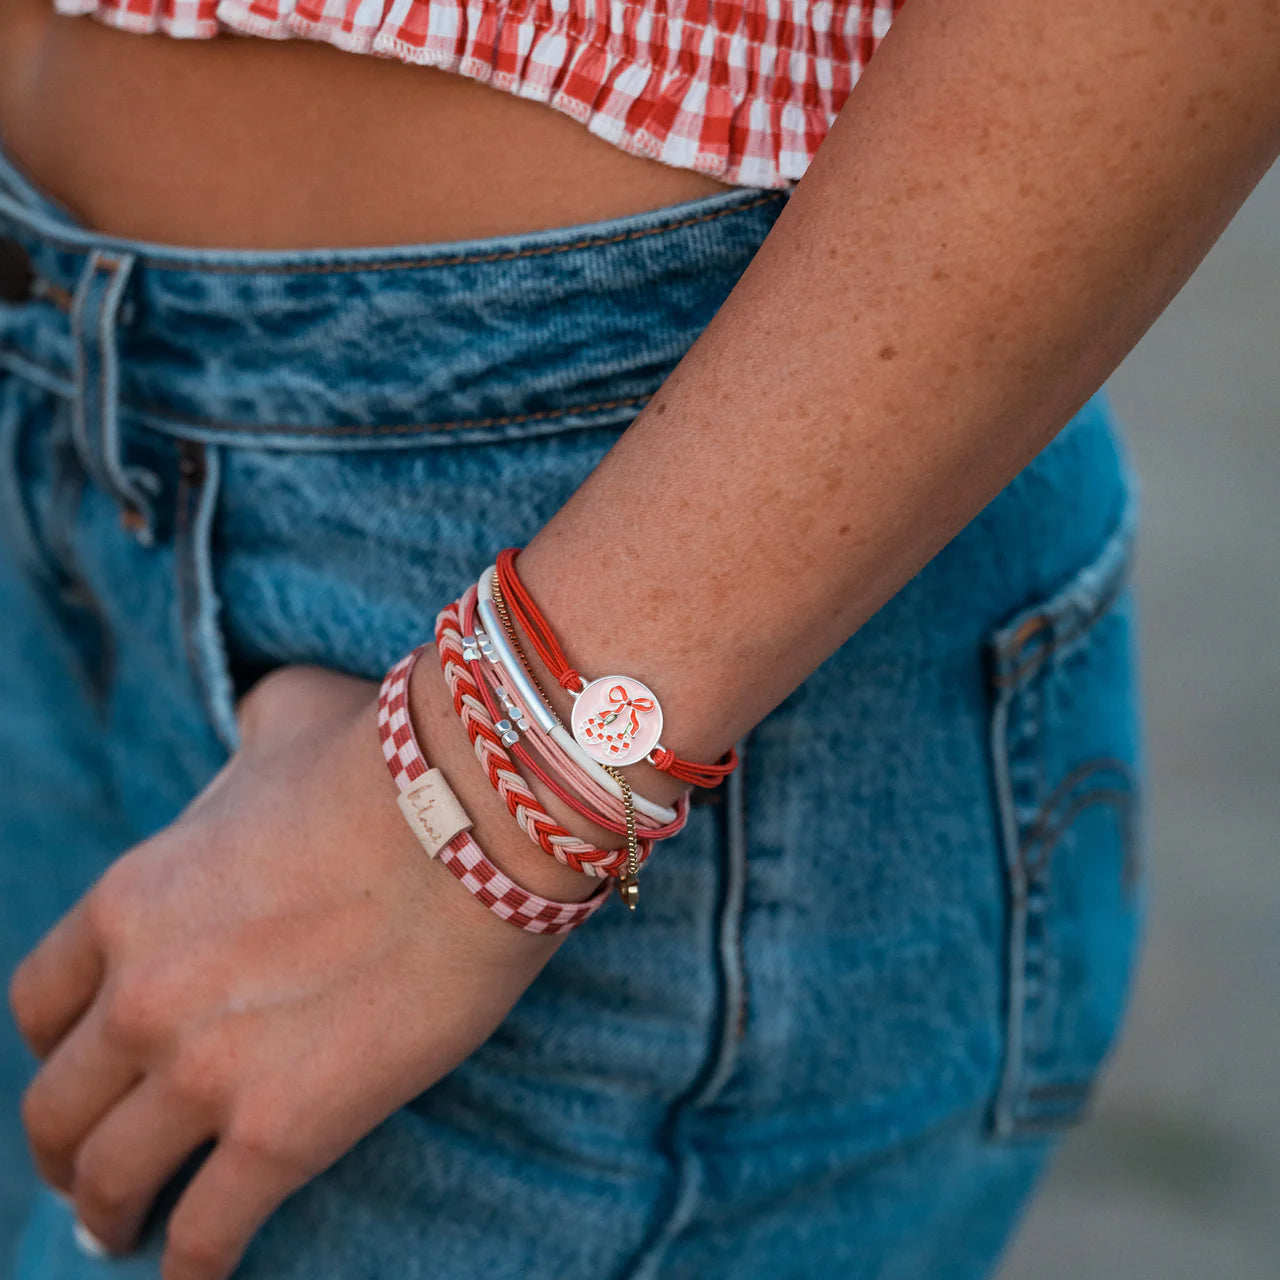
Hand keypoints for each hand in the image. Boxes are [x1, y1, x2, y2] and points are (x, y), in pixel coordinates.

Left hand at [8, 658, 592, 1279]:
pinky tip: (198, 1278)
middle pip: (59, 1106)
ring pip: (113, 1179)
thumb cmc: (388, 756)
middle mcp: (142, 995)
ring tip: (127, 1234)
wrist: (474, 813)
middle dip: (66, 1146)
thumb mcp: (285, 718)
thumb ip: (243, 742)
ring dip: (109, 1216)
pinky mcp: (283, 1130)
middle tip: (92, 1171)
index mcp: (131, 900)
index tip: (83, 1068)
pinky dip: (193, 1267)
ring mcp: (204, 1070)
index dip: (55, 1048)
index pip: (42, 1003)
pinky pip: (208, 1231)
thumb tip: (253, 739)